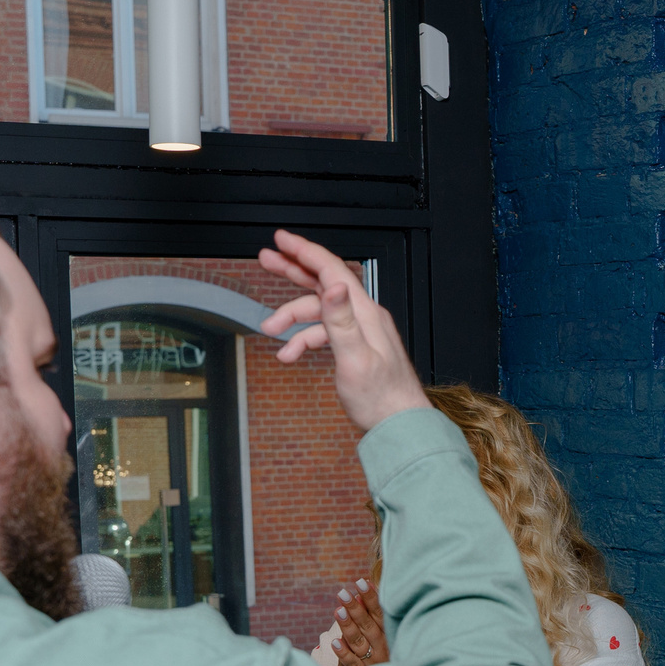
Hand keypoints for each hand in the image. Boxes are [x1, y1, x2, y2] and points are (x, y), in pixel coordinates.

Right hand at [257, 231, 428, 433]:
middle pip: (324, 283)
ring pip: (319, 312)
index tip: (282, 239)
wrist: (399, 426)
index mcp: (365, 313)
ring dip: (292, 318)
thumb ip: (342, 321)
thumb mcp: (355, 359)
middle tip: (266, 259)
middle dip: (293, 270)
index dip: (304, 252)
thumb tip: (333, 286)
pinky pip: (324, 334)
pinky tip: (289, 354)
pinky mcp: (356, 348)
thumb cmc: (382, 399)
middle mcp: (365, 316)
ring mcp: (361, 332)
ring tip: (270, 328)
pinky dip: (304, 340)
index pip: (332, 270)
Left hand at [331, 578, 387, 665]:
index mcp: (388, 635)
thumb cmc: (377, 657)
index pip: (379, 613)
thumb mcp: (378, 637)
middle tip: (343, 593)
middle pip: (368, 625)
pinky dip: (344, 653)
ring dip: (348, 627)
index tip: (361, 582)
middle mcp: (382, 647)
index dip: (370, 598)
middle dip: (356, 608)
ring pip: (358, 642)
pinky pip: (352, 663)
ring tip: (337, 611)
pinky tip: (335, 643)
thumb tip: (358, 595)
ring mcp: (372, 662)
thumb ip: (370, 617)